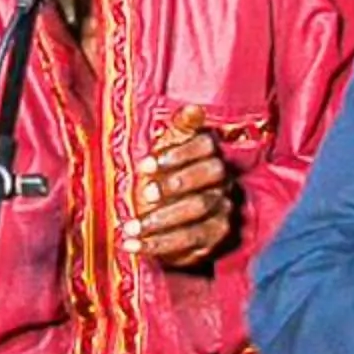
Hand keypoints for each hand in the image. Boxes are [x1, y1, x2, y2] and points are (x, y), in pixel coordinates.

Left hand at [126, 103, 235, 266]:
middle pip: (210, 176)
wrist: (166, 220)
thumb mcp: (167, 149)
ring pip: (199, 211)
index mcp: (210, 153)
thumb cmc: (165, 176)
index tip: (144, 165)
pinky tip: (133, 245)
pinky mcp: (213, 238)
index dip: (177, 154)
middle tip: (145, 194)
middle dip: (176, 184)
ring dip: (161, 219)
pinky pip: (190, 241)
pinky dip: (158, 244)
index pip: (205, 146)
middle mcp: (223, 181)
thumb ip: (179, 129)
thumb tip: (194, 108)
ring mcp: (222, 210)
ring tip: (130, 227)